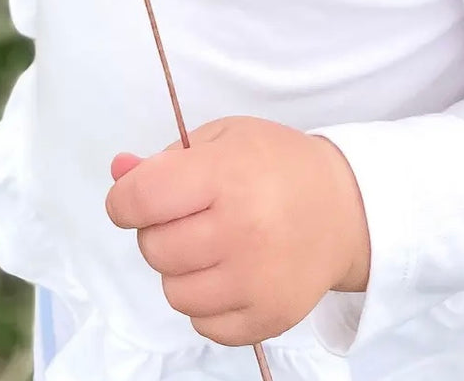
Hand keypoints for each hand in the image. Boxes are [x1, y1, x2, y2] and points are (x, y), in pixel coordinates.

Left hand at [104, 116, 370, 346]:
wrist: (344, 208)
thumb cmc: (277, 164)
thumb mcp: (223, 139)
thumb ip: (165, 158)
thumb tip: (119, 171)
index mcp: (226, 176)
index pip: (142, 199)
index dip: (124, 200)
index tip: (132, 199)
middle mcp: (241, 232)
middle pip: (153, 248)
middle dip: (157, 231)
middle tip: (189, 216)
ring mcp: (256, 282)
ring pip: (174, 292)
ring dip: (181, 269)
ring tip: (212, 245)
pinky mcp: (268, 318)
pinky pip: (204, 325)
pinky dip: (207, 302)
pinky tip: (229, 273)